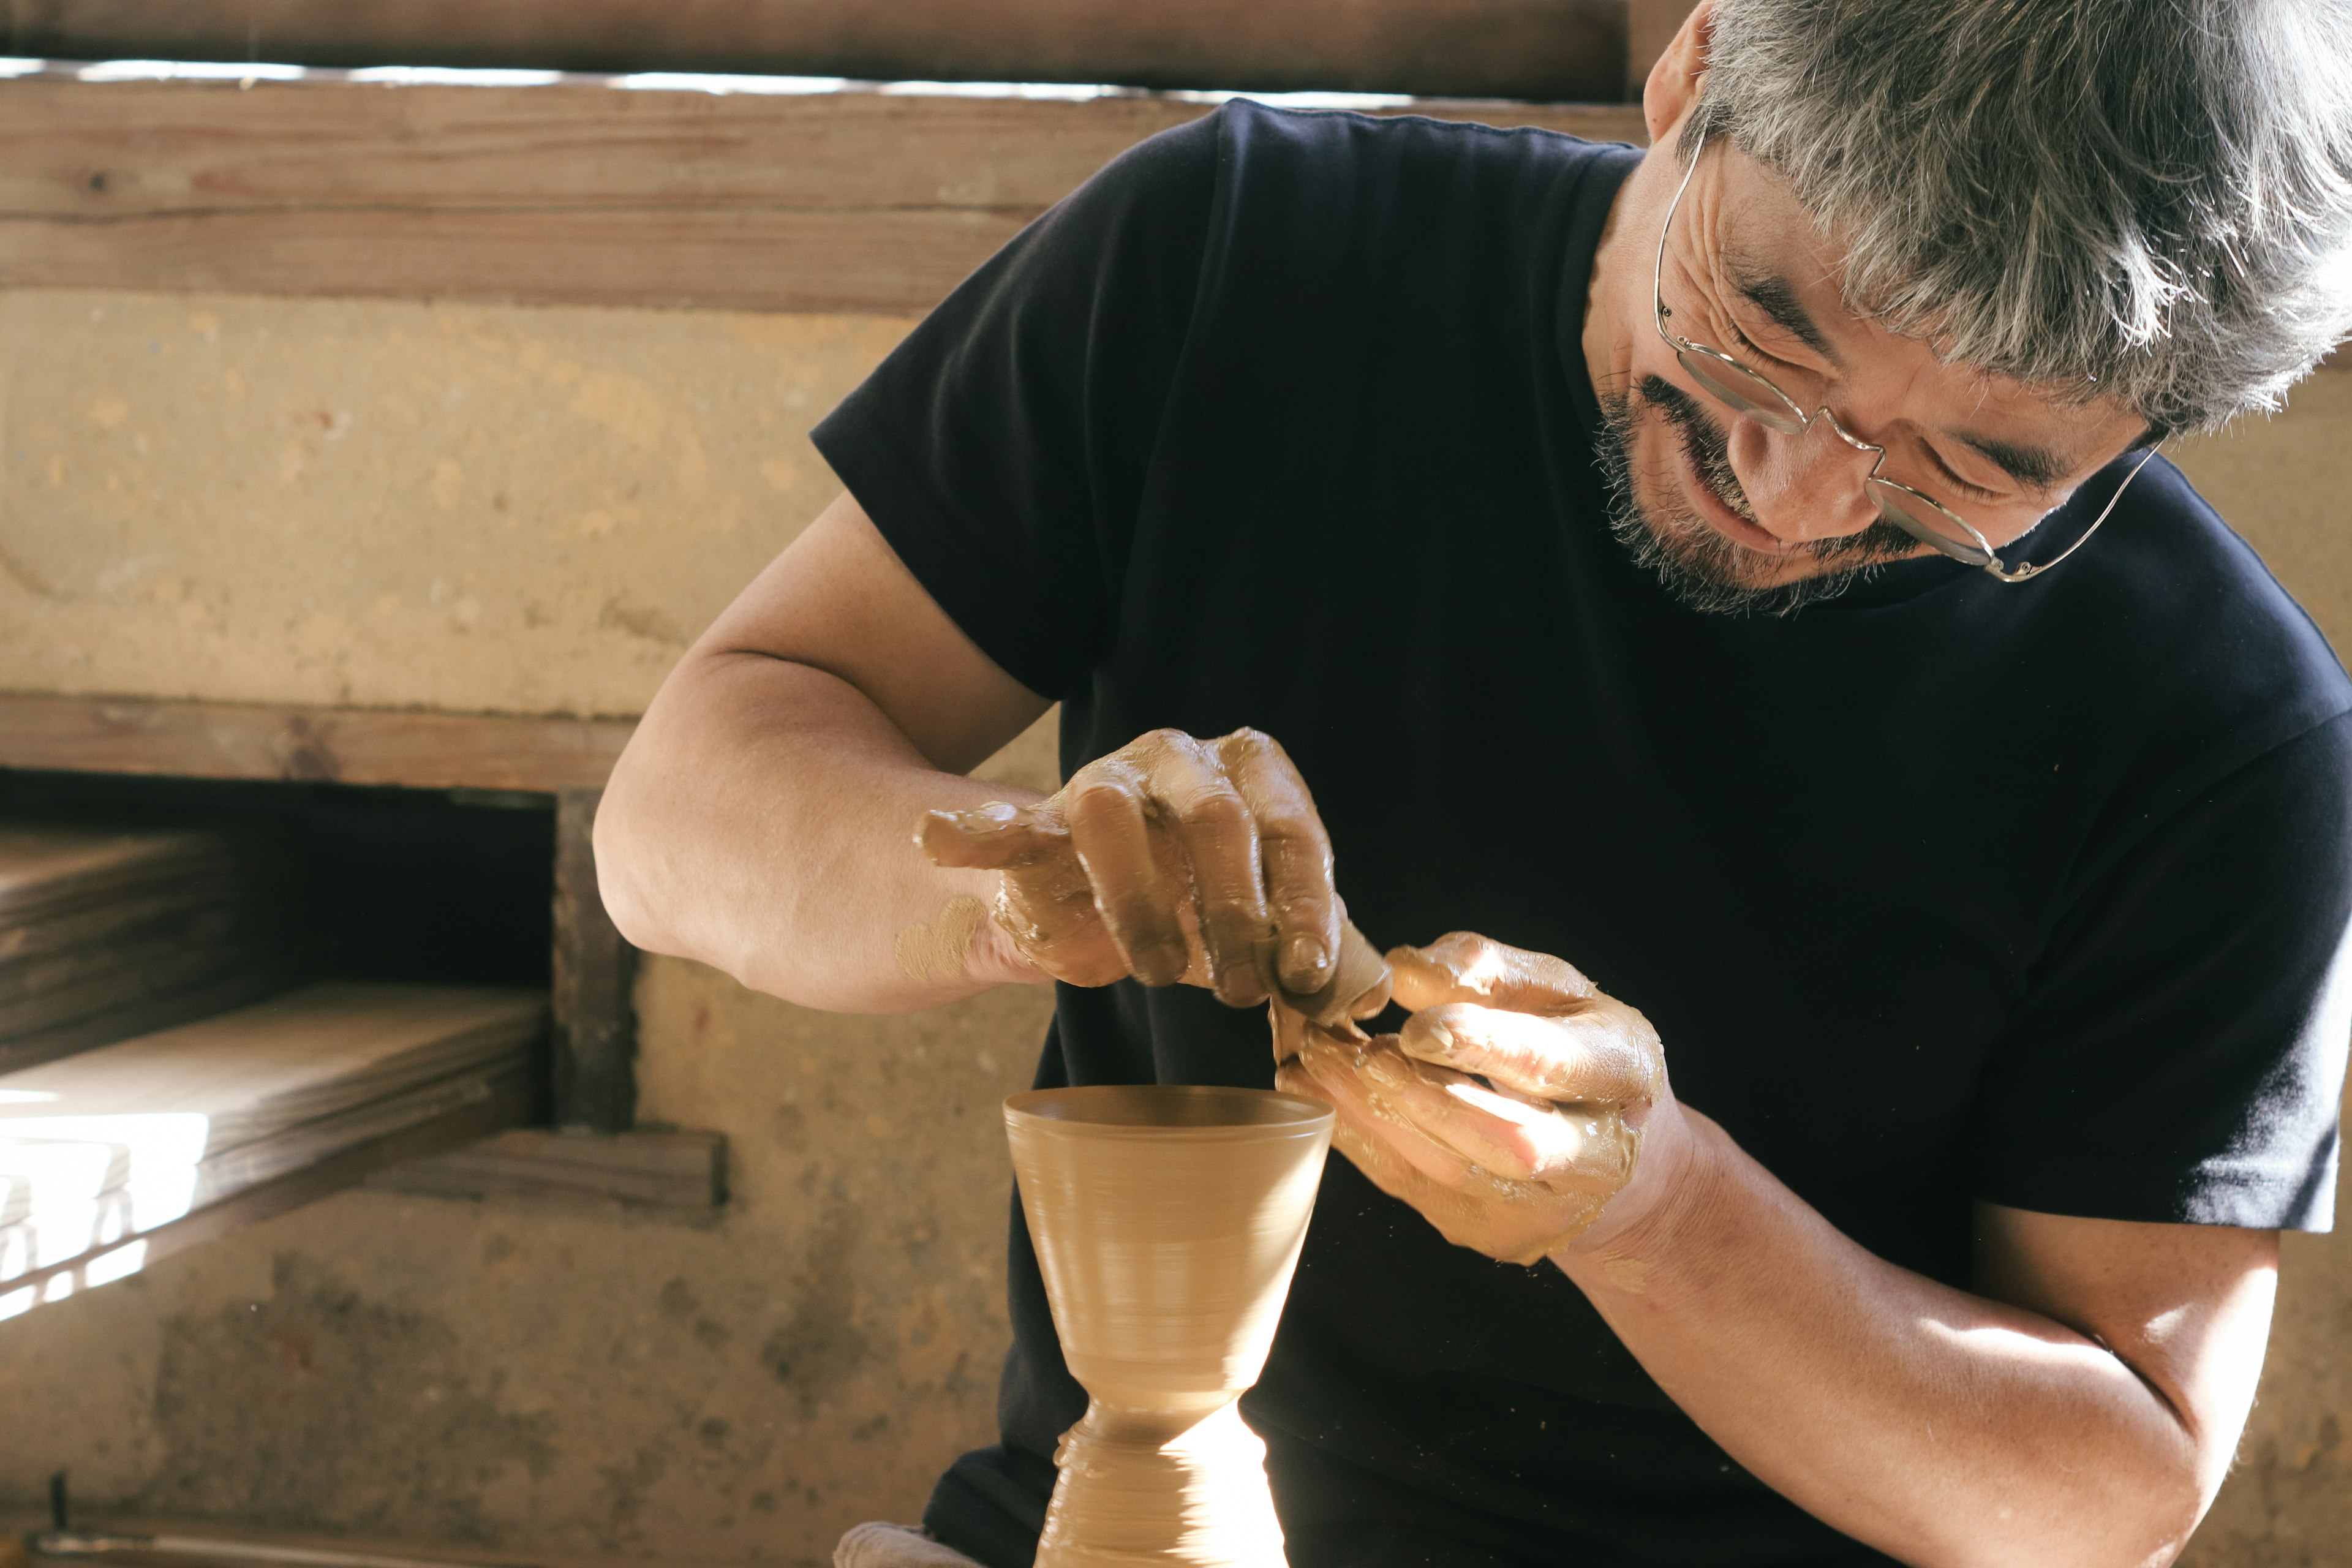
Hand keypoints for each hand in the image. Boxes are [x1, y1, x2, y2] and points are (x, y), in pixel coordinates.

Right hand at [917, 727, 1343, 1004]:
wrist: (1101, 901)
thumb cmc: (1203, 911)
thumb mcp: (1257, 925)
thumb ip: (1296, 951)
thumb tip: (1348, 1004)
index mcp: (1254, 773)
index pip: (1291, 826)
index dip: (1304, 903)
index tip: (1306, 972)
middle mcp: (1183, 760)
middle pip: (1214, 818)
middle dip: (1234, 913)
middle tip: (1241, 990)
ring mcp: (1106, 781)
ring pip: (1111, 817)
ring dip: (1139, 905)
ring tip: (1155, 970)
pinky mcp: (1039, 818)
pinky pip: (1003, 823)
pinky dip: (973, 831)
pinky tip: (941, 841)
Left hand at [1277, 931, 1678, 1265]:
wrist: (1613, 1159)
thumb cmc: (1575, 1050)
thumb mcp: (1555, 990)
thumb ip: (1486, 971)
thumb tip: (1403, 969)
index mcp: (1620, 1074)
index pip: (1551, 1065)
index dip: (1483, 1046)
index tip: (1414, 1028)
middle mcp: (1590, 1157)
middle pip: (1502, 1139)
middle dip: (1413, 1093)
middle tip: (1335, 1043)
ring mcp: (1540, 1208)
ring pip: (1445, 1168)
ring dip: (1367, 1112)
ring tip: (1310, 1059)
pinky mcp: (1489, 1235)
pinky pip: (1412, 1187)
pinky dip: (1358, 1139)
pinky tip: (1316, 1096)